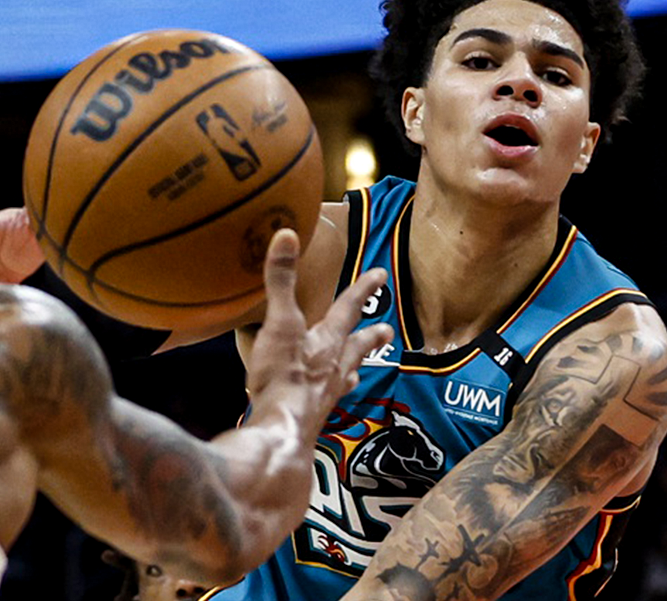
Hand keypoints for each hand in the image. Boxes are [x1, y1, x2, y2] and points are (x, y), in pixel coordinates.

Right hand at [247, 228, 390, 424]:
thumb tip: (287, 235)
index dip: (364, 288)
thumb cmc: (282, 377)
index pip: (349, 307)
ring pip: (345, 376)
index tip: (381, 274)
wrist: (282, 430)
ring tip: (357, 371)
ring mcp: (325, 394)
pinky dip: (329, 396)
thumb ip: (281, 280)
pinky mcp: (313, 416)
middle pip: (357, 347)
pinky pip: (327, 401)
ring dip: (352, 368)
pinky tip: (327, 401)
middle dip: (370, 336)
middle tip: (386, 331)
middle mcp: (333, 367)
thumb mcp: (279, 323)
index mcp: (328, 341)